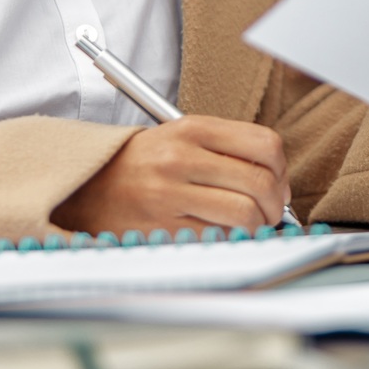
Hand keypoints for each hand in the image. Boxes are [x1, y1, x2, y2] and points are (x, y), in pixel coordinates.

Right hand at [52, 115, 288, 234]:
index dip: (282, 168)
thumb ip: (228, 148)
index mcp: (192, 129)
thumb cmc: (141, 163)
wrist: (85, 185)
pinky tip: (224, 235)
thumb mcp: (181, 137)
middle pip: (260, 182)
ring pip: (244, 214)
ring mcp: (170, 195)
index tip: (279, 182)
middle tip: (272, 212)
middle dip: (276, 204)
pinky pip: (216, 237)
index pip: (264, 144)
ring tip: (252, 226)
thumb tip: (277, 182)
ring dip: (259, 226)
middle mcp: (181, 158)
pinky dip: (230, 240)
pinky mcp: (161, 228)